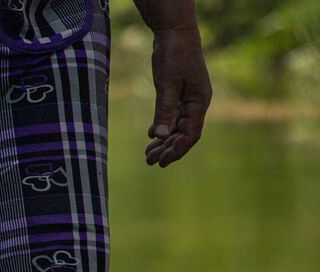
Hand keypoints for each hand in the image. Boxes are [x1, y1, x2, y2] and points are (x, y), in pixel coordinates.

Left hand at [145, 27, 211, 166]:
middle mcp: (197, 103)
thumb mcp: (166, 84)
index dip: (177, 150)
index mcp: (199, 102)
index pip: (191, 134)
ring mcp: (189, 99)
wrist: (175, 33)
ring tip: (148, 155)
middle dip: (168, 149)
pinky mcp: (180, 94)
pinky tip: (151, 137)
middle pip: (184, 134)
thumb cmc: (173, 56)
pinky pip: (173, 117)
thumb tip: (159, 136)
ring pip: (177, 127)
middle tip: (150, 162)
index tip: (162, 162)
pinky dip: (162, 127)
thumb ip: (164, 110)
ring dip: (164, 141)